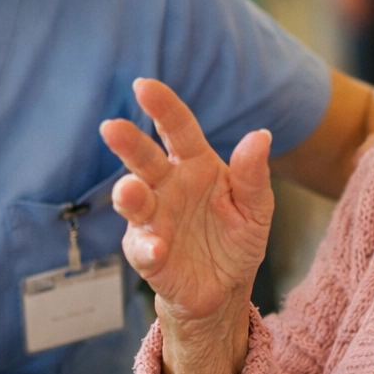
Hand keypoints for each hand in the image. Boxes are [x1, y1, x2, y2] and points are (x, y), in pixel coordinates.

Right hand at [101, 76, 271, 313]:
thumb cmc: (237, 237)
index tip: (143, 86)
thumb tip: (260, 136)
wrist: (226, 287)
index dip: (162, 107)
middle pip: (145, 159)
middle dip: (128, 143)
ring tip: (130, 191)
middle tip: (112, 128)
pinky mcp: (149, 254)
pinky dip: (147, 248)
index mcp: (195, 165)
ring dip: (129, 195)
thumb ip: (254, 174)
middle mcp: (168, 186)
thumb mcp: (256, 207)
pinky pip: (142, 248)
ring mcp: (154, 219)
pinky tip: (156, 248)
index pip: (178, 129)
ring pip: (134, 201)